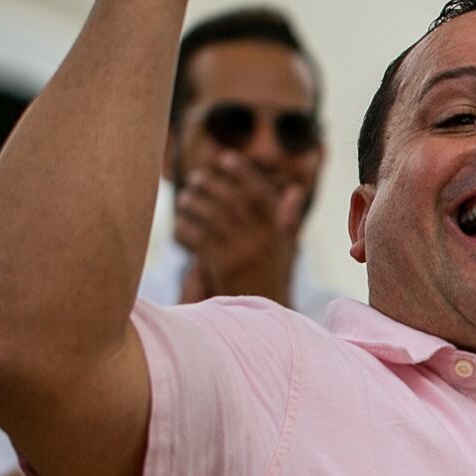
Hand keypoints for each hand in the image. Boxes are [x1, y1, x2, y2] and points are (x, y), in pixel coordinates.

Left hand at [173, 150, 305, 301]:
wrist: (266, 316)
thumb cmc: (272, 276)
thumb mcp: (286, 247)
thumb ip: (287, 219)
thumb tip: (295, 191)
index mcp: (277, 230)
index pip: (259, 191)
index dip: (242, 171)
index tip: (224, 159)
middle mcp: (262, 239)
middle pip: (230, 198)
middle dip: (210, 183)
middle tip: (196, 179)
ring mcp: (242, 253)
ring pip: (210, 215)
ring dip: (192, 203)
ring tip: (185, 200)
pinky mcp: (222, 266)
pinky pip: (196, 237)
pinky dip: (183, 227)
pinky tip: (180, 226)